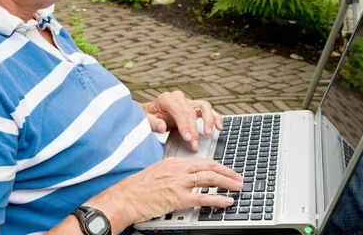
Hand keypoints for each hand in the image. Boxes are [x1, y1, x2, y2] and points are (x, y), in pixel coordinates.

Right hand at [112, 157, 242, 226]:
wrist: (124, 198)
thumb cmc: (136, 189)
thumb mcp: (156, 173)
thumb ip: (172, 173)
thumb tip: (186, 178)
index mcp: (173, 162)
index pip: (201, 160)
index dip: (218, 165)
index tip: (227, 170)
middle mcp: (177, 169)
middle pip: (209, 166)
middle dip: (227, 172)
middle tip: (238, 178)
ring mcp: (178, 182)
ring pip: (209, 178)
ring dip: (227, 182)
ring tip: (237, 187)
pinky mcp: (177, 197)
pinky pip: (203, 197)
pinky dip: (218, 199)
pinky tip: (227, 201)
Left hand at [142, 91, 223, 150]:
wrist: (151, 112)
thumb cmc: (148, 116)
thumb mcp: (145, 120)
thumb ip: (152, 123)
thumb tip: (162, 127)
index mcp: (166, 99)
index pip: (179, 111)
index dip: (184, 125)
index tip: (188, 138)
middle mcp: (178, 97)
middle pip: (191, 111)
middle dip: (194, 129)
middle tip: (194, 143)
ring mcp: (188, 101)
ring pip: (203, 106)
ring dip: (208, 120)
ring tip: (208, 133)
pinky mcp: (194, 107)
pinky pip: (208, 110)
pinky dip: (215, 117)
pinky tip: (219, 127)